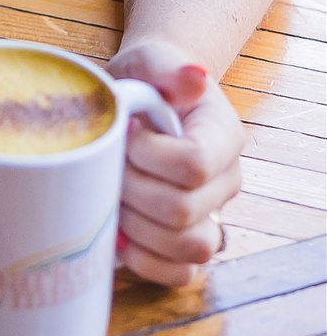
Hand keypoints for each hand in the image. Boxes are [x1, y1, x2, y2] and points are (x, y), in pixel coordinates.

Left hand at [109, 37, 242, 285]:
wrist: (147, 98)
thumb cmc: (148, 80)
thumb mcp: (152, 62)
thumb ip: (169, 69)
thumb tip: (194, 77)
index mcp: (223, 137)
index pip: (193, 165)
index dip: (147, 155)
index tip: (124, 132)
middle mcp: (225, 182)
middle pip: (182, 210)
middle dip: (131, 188)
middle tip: (109, 164)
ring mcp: (211, 216)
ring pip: (187, 249)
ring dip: (136, 227)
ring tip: (112, 195)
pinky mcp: (188, 241)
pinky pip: (180, 274)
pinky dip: (145, 262)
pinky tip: (117, 235)